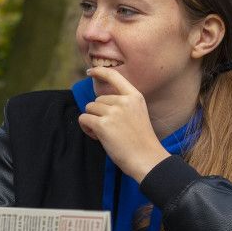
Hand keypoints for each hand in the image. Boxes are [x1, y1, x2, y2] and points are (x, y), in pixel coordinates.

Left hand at [78, 67, 170, 182]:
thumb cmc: (141, 141)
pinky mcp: (103, 124)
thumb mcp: (138, 114)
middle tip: (110, 129)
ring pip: (90, 108)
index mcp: (135, 97)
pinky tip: (96, 136)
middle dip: (98, 113)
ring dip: (92, 120)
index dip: (99, 72)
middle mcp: (124, 101)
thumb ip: (123, 105)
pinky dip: (86, 127)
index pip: (114, 76)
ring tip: (104, 134)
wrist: (147, 159)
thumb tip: (98, 102)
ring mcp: (113, 112)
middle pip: (98, 99)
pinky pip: (84, 119)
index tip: (90, 72)